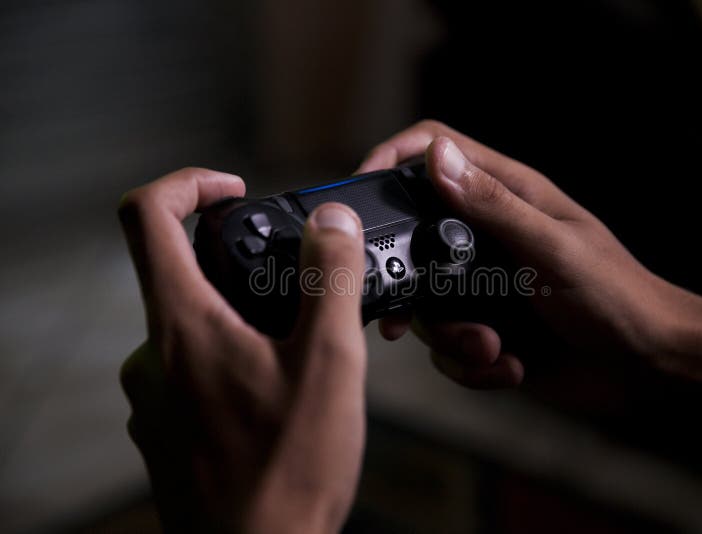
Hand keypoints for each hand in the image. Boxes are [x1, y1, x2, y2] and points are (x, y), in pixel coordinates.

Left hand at [118, 168, 366, 532]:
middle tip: (300, 299)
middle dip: (244, 269)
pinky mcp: (164, 429)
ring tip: (300, 359)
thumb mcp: (330, 363)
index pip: (146, 216)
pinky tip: (278, 399)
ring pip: (194, 326)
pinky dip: (233, 362)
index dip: (189, 183)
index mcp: (180, 327)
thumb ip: (331, 280)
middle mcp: (151, 357)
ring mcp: (152, 398)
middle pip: (180, 272)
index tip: (233, 190)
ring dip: (245, 323)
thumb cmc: (288, 473)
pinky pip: (193, 370)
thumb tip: (332, 223)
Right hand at [358, 121, 673, 387]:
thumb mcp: (552, 248)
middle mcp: (486, 237)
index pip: (434, 152)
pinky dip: (469, 364)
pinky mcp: (485, 327)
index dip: (390, 158)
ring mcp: (482, 284)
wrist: (646, 367)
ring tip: (492, 349)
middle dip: (405, 281)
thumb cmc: (617, 296)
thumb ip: (493, 206)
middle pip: (410, 236)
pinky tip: (508, 366)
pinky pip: (446, 345)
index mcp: (507, 198)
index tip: (358, 192)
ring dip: (449, 336)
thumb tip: (438, 157)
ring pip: (423, 301)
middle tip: (402, 314)